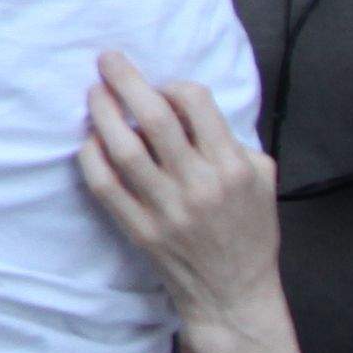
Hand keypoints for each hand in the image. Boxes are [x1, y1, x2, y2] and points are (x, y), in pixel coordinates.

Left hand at [78, 50, 287, 352]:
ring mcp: (167, 209)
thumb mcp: (262, 180)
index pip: (196, 103)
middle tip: (107, 60)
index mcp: (232, 167)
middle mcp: (199, 184)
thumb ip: (234, 141)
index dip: (173, 85)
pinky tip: (89, 140)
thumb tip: (191, 108)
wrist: (233, 293)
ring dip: (103, 113)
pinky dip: (92, 158)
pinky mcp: (141, 230)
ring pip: (124, 149)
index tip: (162, 86)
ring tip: (94, 93)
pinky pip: (106, 186)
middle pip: (154, 118)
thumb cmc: (250, 231)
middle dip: (126, 80)